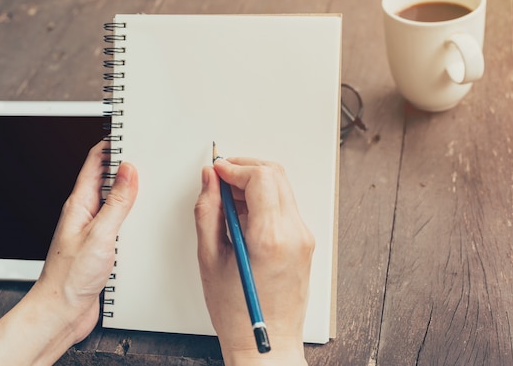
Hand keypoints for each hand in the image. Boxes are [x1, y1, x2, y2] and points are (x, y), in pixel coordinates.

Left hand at [0, 142, 137, 365]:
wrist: (61, 313)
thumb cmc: (69, 278)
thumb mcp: (100, 234)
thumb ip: (116, 202)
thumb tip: (128, 171)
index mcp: (79, 204)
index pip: (94, 162)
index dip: (111, 144)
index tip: (128, 131)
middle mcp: (85, 214)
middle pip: (106, 179)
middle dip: (126, 165)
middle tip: (147, 154)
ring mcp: (93, 230)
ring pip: (115, 202)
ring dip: (131, 192)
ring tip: (151, 183)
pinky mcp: (102, 247)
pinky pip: (120, 223)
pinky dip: (133, 216)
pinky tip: (145, 220)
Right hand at [194, 157, 313, 365]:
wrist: (268, 345)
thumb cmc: (239, 314)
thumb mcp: (210, 258)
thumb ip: (208, 211)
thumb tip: (209, 180)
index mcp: (271, 237)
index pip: (261, 177)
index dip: (234, 167)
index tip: (216, 171)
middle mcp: (294, 233)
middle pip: (275, 175)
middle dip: (244, 168)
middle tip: (220, 179)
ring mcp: (303, 238)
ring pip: (281, 187)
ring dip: (254, 183)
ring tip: (228, 201)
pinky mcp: (304, 243)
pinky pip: (285, 205)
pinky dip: (263, 199)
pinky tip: (243, 215)